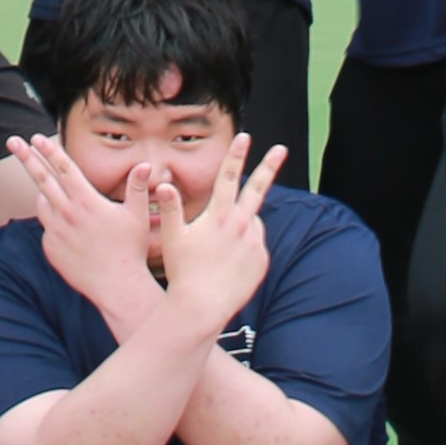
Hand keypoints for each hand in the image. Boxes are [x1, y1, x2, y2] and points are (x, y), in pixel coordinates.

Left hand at [17, 135, 165, 334]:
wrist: (116, 286)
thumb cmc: (130, 249)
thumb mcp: (137, 215)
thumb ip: (136, 187)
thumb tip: (144, 164)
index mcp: (86, 201)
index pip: (63, 168)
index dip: (49, 150)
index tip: (36, 138)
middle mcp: (67, 214)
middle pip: (42, 179)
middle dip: (26, 157)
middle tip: (12, 142)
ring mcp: (56, 232)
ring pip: (42, 203)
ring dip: (43, 192)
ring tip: (54, 192)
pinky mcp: (50, 249)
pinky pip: (47, 228)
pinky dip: (52, 221)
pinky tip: (68, 228)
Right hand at [140, 137, 276, 346]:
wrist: (202, 307)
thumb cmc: (182, 271)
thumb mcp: (171, 238)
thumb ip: (170, 209)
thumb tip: (165, 184)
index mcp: (219, 215)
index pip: (228, 177)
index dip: (235, 155)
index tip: (244, 137)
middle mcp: (241, 226)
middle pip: (257, 188)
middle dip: (269, 165)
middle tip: (281, 148)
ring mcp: (254, 244)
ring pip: (252, 222)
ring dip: (242, 222)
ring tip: (220, 246)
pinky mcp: (262, 261)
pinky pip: (256, 245)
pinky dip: (246, 245)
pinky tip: (229, 261)